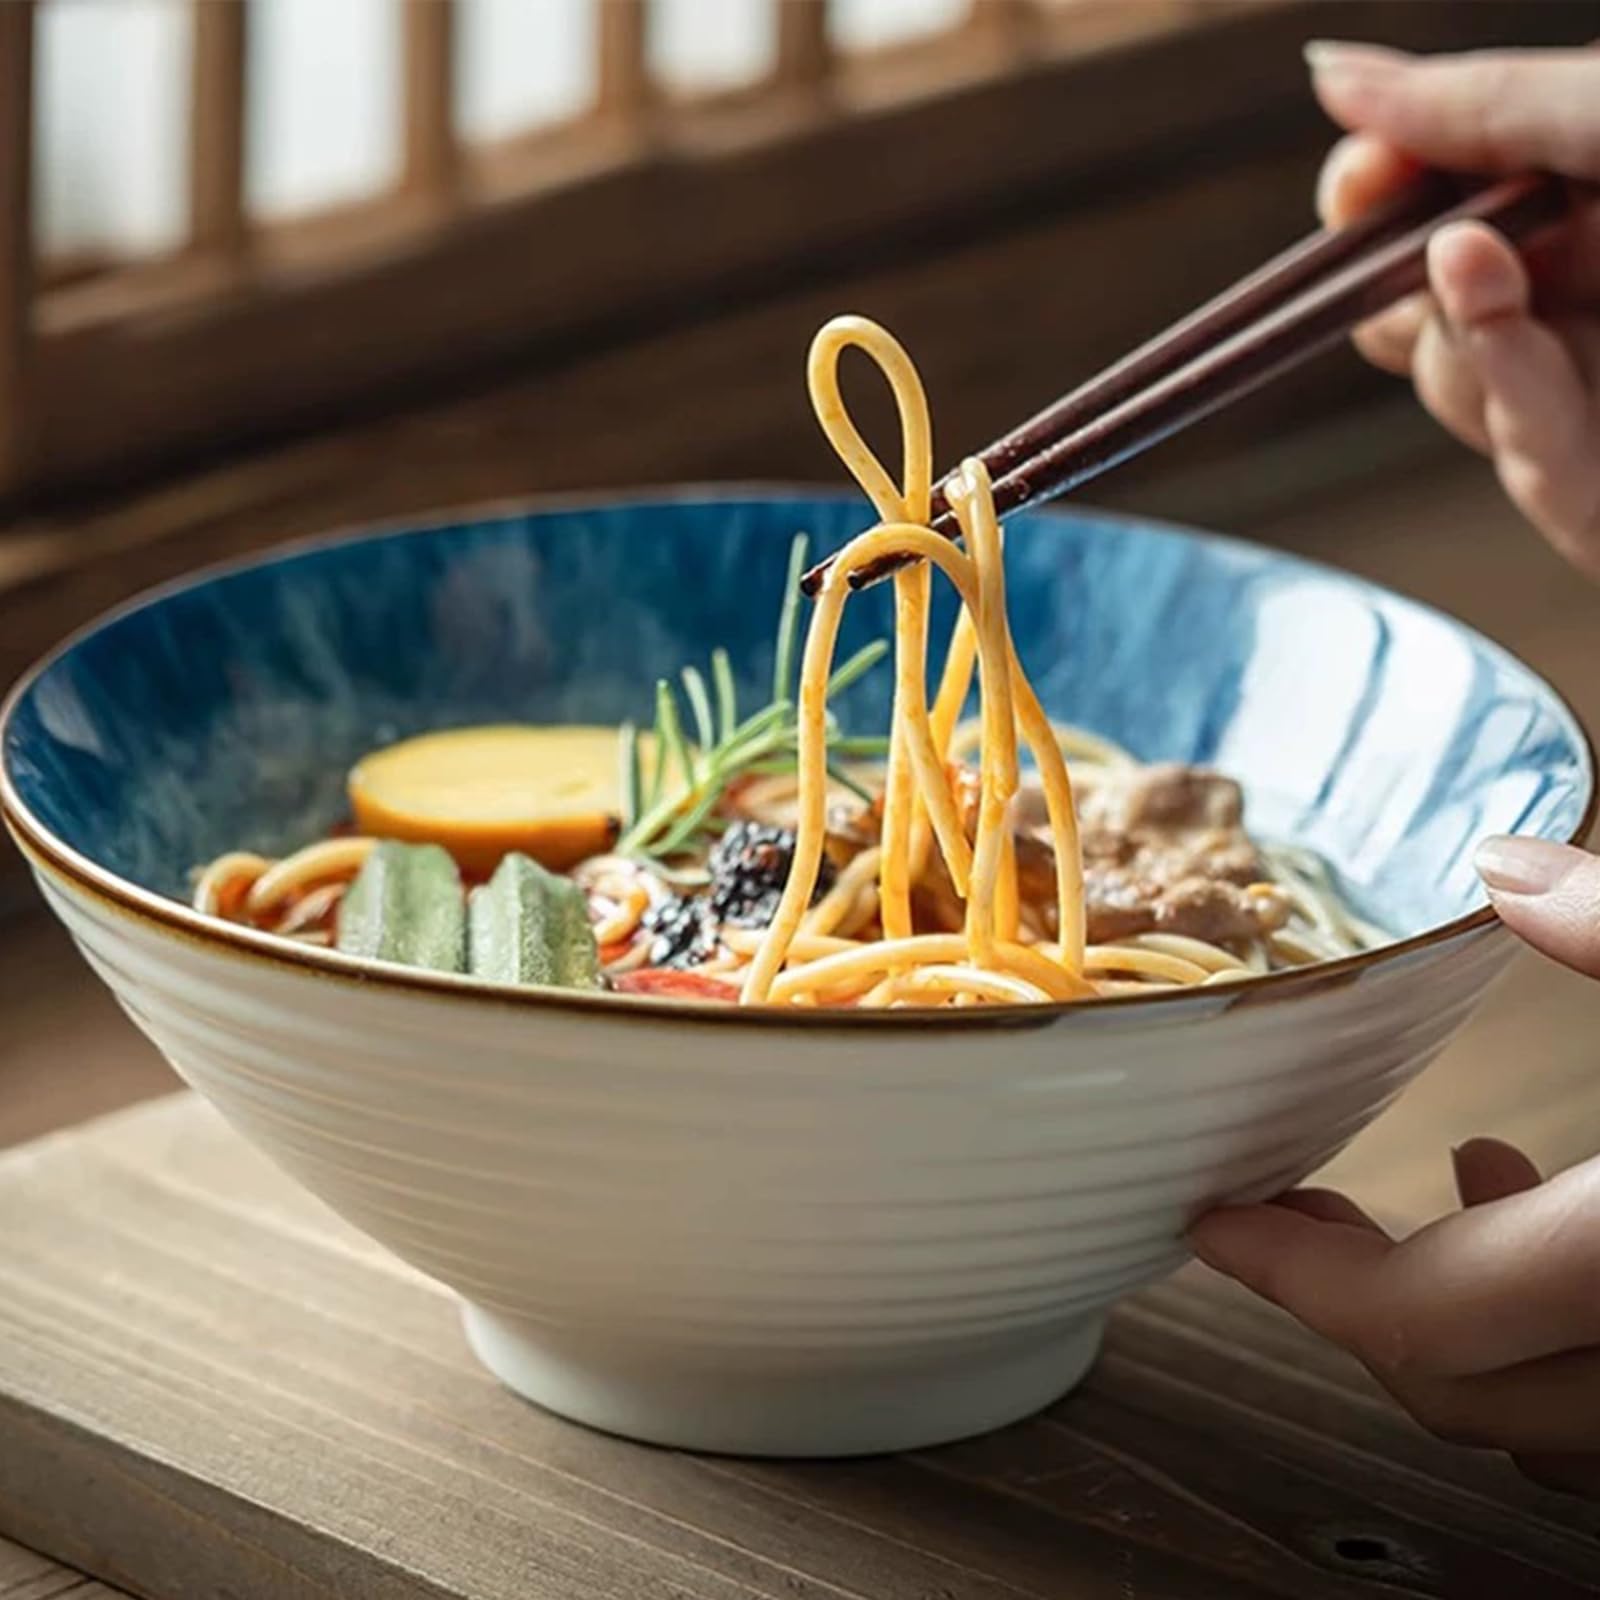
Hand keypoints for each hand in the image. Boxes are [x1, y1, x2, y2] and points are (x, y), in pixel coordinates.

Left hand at [1192, 834, 1599, 1494]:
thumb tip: (1504, 864)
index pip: (1419, 1318)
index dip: (1293, 1275)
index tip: (1213, 1219)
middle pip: (1458, 1385)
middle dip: (1352, 1293)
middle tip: (1288, 1203)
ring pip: (1536, 1415)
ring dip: (1455, 1313)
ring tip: (1437, 1180)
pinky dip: (1549, 1327)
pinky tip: (1541, 1195)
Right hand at [1306, 42, 1599, 578]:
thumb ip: (1473, 103)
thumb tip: (1325, 75)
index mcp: (1579, 200)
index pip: (1426, 210)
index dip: (1370, 203)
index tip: (1356, 185)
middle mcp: (1577, 295)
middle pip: (1403, 307)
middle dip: (1389, 286)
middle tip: (1432, 249)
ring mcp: (1586, 391)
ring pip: (1441, 381)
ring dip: (1459, 334)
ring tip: (1516, 274)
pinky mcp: (1593, 487)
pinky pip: (1513, 441)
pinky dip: (1500, 372)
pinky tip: (1501, 299)